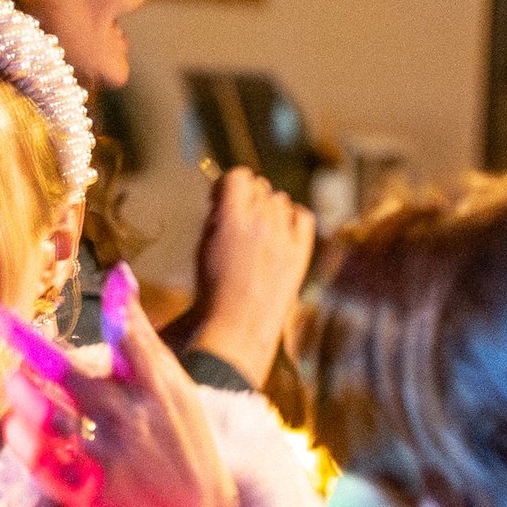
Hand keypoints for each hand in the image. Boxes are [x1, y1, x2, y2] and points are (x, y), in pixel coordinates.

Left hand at [0, 260, 241, 506]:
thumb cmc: (182, 442)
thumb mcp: (175, 389)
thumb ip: (141, 338)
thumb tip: (120, 275)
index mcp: (155, 391)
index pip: (130, 338)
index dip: (115, 304)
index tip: (99, 276)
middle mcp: (129, 420)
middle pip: (67, 373)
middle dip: (25, 341)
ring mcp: (107, 458)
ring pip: (46, 419)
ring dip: (20, 392)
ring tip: (11, 378)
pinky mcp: (89, 493)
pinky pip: (41, 463)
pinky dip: (21, 439)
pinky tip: (14, 423)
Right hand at [183, 165, 314, 387]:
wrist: (236, 330)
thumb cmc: (211, 292)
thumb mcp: (203, 247)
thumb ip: (217, 218)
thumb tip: (227, 201)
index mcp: (231, 218)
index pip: (238, 176)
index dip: (226, 184)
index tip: (219, 199)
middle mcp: (262, 222)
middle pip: (259, 187)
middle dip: (246, 198)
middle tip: (236, 220)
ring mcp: (285, 237)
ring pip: (280, 200)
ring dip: (268, 209)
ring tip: (258, 232)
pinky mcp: (301, 253)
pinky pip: (303, 217)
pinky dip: (293, 219)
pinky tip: (281, 233)